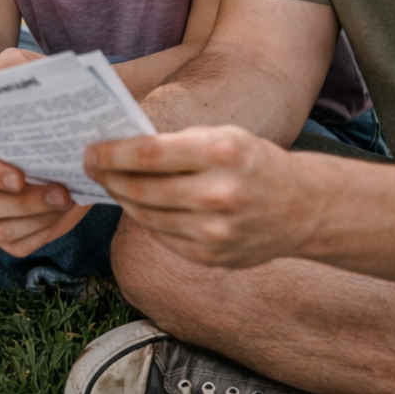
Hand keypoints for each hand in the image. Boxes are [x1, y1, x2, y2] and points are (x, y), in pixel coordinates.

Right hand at [0, 145, 89, 255]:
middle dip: (27, 202)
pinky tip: (58, 216)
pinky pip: (19, 245)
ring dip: (39, 218)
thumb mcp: (48, 140)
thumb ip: (36, 136)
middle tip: (61, 193)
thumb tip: (47, 146)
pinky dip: (43, 233)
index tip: (19, 178)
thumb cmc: (56, 156)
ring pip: (2, 229)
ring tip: (65, 203)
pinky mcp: (8, 241)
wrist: (74, 179)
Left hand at [84, 125, 311, 268]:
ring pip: (147, 216)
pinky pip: (162, 237)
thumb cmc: (254, 163)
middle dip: (109, 177)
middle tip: (91, 168)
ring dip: (123, 199)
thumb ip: (177, 144)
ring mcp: (215, 231)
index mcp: (222, 153)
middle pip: (142, 189)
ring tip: (112, 185)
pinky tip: (139, 206)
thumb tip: (120, 149)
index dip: (112, 154)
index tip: (91, 152)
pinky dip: (146, 220)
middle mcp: (219, 194)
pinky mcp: (212, 256)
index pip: (148, 153)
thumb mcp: (224, 137)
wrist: (303, 208)